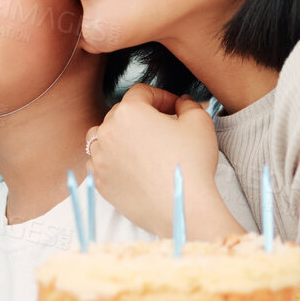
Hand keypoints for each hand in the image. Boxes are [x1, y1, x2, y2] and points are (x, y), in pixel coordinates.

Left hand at [87, 83, 223, 235]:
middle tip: (163, 128)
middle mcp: (107, 132)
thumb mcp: (199, 122)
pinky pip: (100, 162)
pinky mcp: (99, 181)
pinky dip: (112, 159)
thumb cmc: (190, 165)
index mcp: (128, 112)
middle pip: (121, 113)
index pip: (141, 92)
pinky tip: (132, 165)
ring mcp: (100, 158)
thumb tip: (182, 103)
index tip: (173, 107)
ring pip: (105, 136)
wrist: (182, 208)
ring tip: (142, 145)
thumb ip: (188, 104)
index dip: (161, 96)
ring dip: (121, 136)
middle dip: (142, 117)